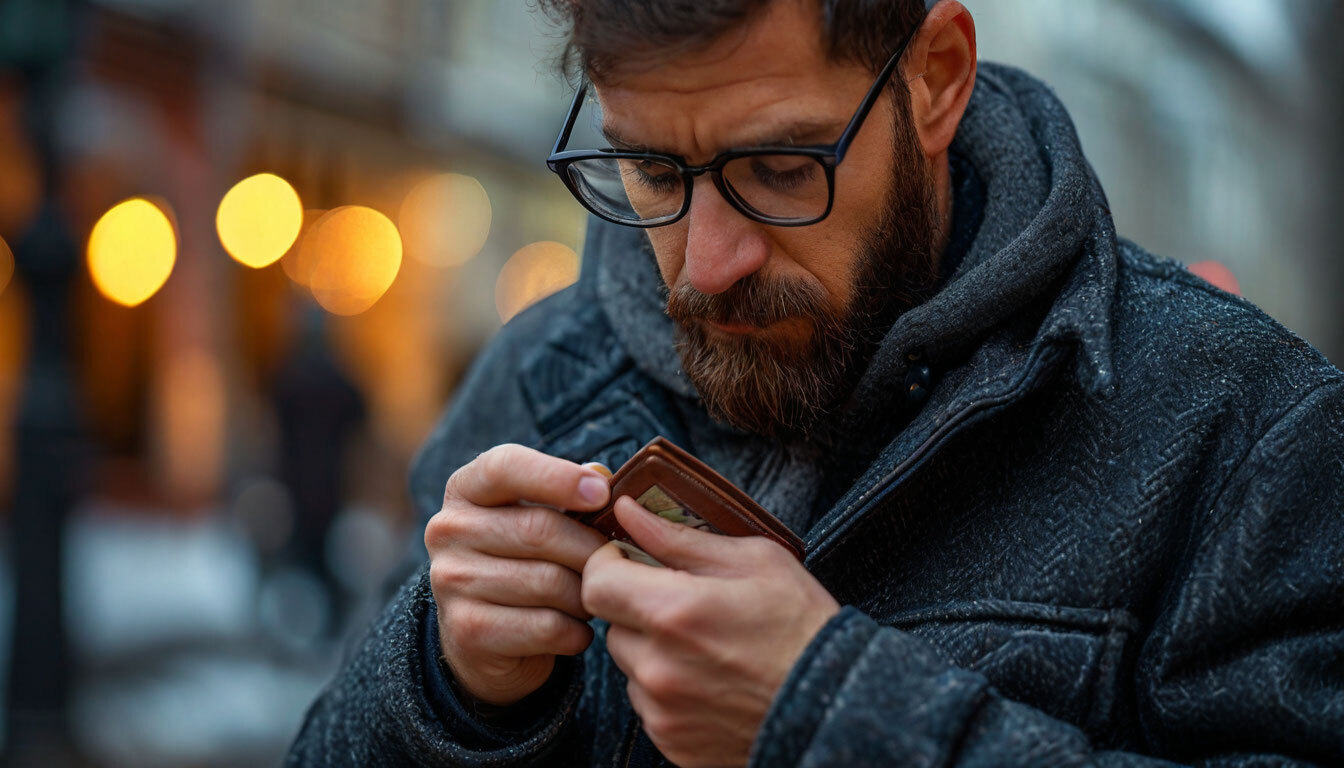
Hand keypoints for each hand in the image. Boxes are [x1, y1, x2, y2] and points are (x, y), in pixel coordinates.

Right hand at [425, 444, 610, 704]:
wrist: (483, 637)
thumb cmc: (524, 560)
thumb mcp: (539, 513)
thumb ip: (569, 489)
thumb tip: (600, 478)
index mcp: (466, 489)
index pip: (505, 467)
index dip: (558, 478)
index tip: (603, 494)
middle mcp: (448, 530)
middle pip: (539, 530)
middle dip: (591, 549)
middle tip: (615, 563)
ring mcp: (451, 582)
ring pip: (549, 583)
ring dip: (586, 595)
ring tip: (592, 599)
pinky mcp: (468, 632)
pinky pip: (547, 627)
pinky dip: (576, 633)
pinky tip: (575, 630)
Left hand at [581, 497, 839, 767]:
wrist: (836, 704)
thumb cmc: (801, 624)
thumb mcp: (753, 560)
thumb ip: (680, 536)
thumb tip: (629, 510)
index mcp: (675, 612)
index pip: (596, 582)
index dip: (608, 564)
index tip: (633, 560)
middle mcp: (659, 667)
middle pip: (611, 624)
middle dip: (638, 608)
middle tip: (683, 603)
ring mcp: (662, 711)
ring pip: (629, 665)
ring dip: (652, 650)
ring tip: (705, 646)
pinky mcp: (670, 740)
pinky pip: (647, 703)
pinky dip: (667, 687)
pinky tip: (710, 678)